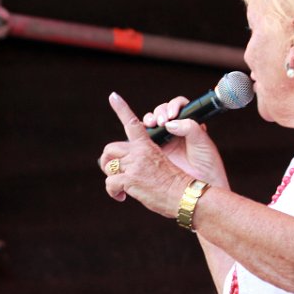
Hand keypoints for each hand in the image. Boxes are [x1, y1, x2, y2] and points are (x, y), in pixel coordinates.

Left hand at [98, 92, 193, 216]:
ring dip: (111, 178)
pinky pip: (110, 183)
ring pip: (108, 166)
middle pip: (110, 148)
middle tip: (113, 172)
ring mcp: (134, 165)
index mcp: (148, 146)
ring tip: (120, 187)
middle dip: (107, 161)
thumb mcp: (163, 164)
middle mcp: (139, 152)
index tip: (113, 96)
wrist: (186, 196)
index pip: (133, 124)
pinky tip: (122, 197)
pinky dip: (113, 192)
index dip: (122, 108)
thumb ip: (147, 158)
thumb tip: (133, 163)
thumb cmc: (180, 182)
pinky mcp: (130, 179)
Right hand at [141, 95, 228, 187]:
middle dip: (159, 113)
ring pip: (150, 123)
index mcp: (187, 125)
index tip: (172, 115)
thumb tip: (171, 123)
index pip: (177, 107)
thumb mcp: (202, 143)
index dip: (173, 107)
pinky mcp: (151, 152)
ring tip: (152, 125)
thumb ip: (190, 128)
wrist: (198, 187)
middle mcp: (174, 131)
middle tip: (162, 122)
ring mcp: (162, 141)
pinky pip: (141, 140)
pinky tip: (141, 135)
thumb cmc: (206, 165)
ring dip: (149, 121)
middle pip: (161, 113)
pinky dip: (139, 134)